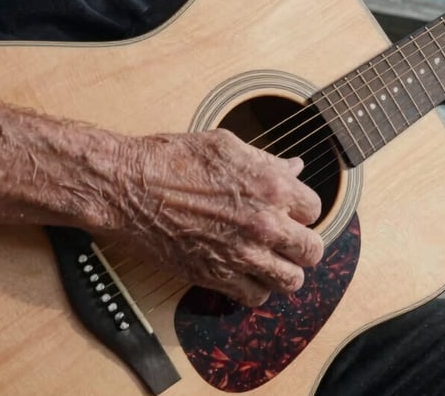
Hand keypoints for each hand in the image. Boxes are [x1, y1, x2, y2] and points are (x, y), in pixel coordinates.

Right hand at [104, 129, 322, 306]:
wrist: (130, 186)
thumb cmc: (173, 158)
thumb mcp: (227, 145)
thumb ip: (267, 161)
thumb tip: (295, 167)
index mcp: (271, 186)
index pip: (314, 210)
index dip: (301, 210)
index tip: (289, 211)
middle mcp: (264, 224)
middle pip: (311, 251)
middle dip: (302, 245)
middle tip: (286, 240)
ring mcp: (241, 254)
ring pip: (290, 281)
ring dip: (284, 271)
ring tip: (270, 260)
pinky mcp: (216, 276)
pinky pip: (255, 298)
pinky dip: (255, 289)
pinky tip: (245, 272)